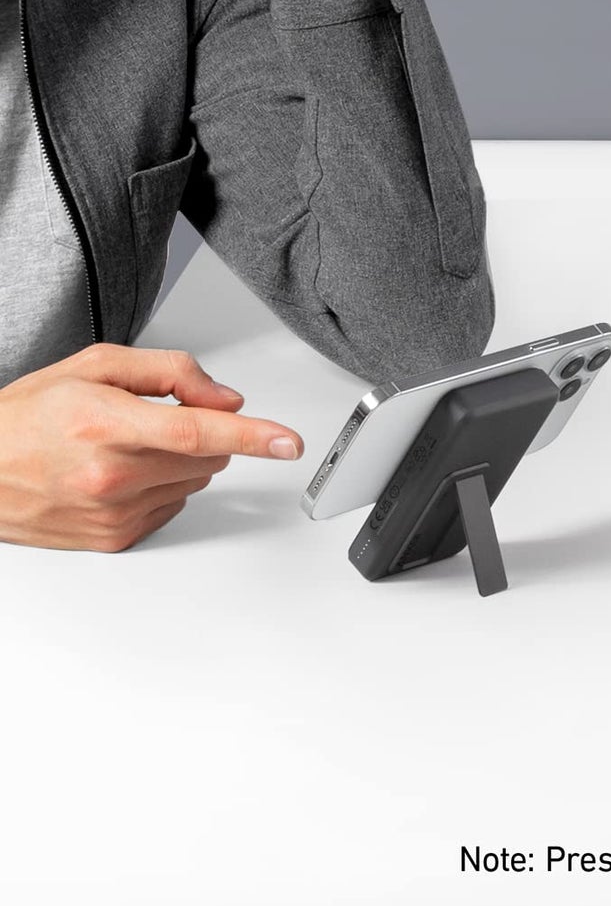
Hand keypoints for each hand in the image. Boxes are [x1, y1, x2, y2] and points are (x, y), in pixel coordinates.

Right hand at [0, 344, 305, 552]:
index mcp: (104, 424)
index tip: (288, 442)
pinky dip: (162, 487)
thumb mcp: (94, 366)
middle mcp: (110, 475)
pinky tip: (123, 472)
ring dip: (182, 460)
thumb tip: (224, 397)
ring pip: (194, 482)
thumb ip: (170, 372)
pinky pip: (171, 508)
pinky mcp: (113, 539)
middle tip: (157, 417)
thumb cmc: (27, 416)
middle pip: (206, 455)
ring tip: (127, 445)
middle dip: (203, 432)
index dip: (251, 435)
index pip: (196, 431)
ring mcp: (112, 513)